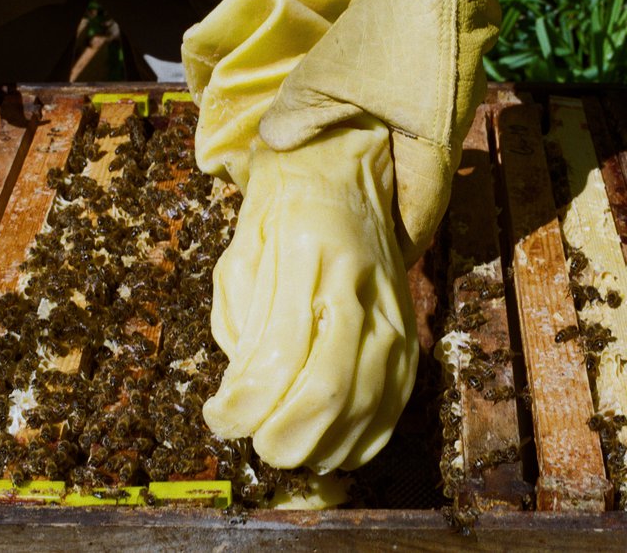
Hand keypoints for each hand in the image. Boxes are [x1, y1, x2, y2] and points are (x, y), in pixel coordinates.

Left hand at [202, 117, 417, 472]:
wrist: (340, 178)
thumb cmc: (277, 219)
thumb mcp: (239, 259)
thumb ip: (240, 326)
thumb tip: (243, 399)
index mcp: (304, 259)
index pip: (277, 355)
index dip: (245, 406)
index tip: (220, 420)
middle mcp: (355, 285)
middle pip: (329, 388)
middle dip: (286, 436)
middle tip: (257, 445)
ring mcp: (391, 308)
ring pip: (368, 400)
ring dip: (324, 443)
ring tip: (289, 450)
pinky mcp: (409, 327)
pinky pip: (397, 396)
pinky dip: (365, 434)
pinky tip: (335, 447)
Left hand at [259, 0, 500, 265]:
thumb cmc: (390, 33)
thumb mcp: (329, 79)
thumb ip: (295, 118)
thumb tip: (268, 146)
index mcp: (430, 152)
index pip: (421, 220)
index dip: (398, 247)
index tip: (372, 261)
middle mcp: (444, 144)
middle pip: (417, 200)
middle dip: (387, 221)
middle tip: (353, 235)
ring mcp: (444, 120)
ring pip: (414, 171)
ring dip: (387, 186)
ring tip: (351, 200)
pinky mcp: (437, 97)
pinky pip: (412, 143)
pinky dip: (388, 155)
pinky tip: (360, 152)